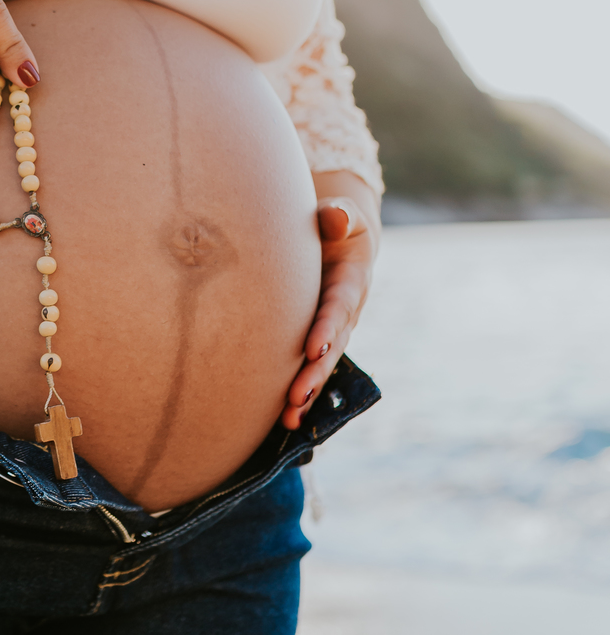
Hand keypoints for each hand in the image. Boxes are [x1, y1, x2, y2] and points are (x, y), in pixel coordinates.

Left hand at [280, 191, 377, 429]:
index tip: (313, 348)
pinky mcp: (317, 341)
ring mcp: (332, 331)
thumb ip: (339, 216)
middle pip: (331, 348)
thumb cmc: (335, 224)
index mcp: (351, 282)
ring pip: (321, 366)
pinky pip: (310, 369)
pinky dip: (299, 394)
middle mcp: (344, 313)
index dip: (327, 327)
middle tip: (297, 395)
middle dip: (315, 373)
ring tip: (289, 418)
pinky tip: (283, 420)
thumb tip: (335, 218)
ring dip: (307, 392)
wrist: (339, 237)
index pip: (338, 307)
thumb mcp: (343, 214)